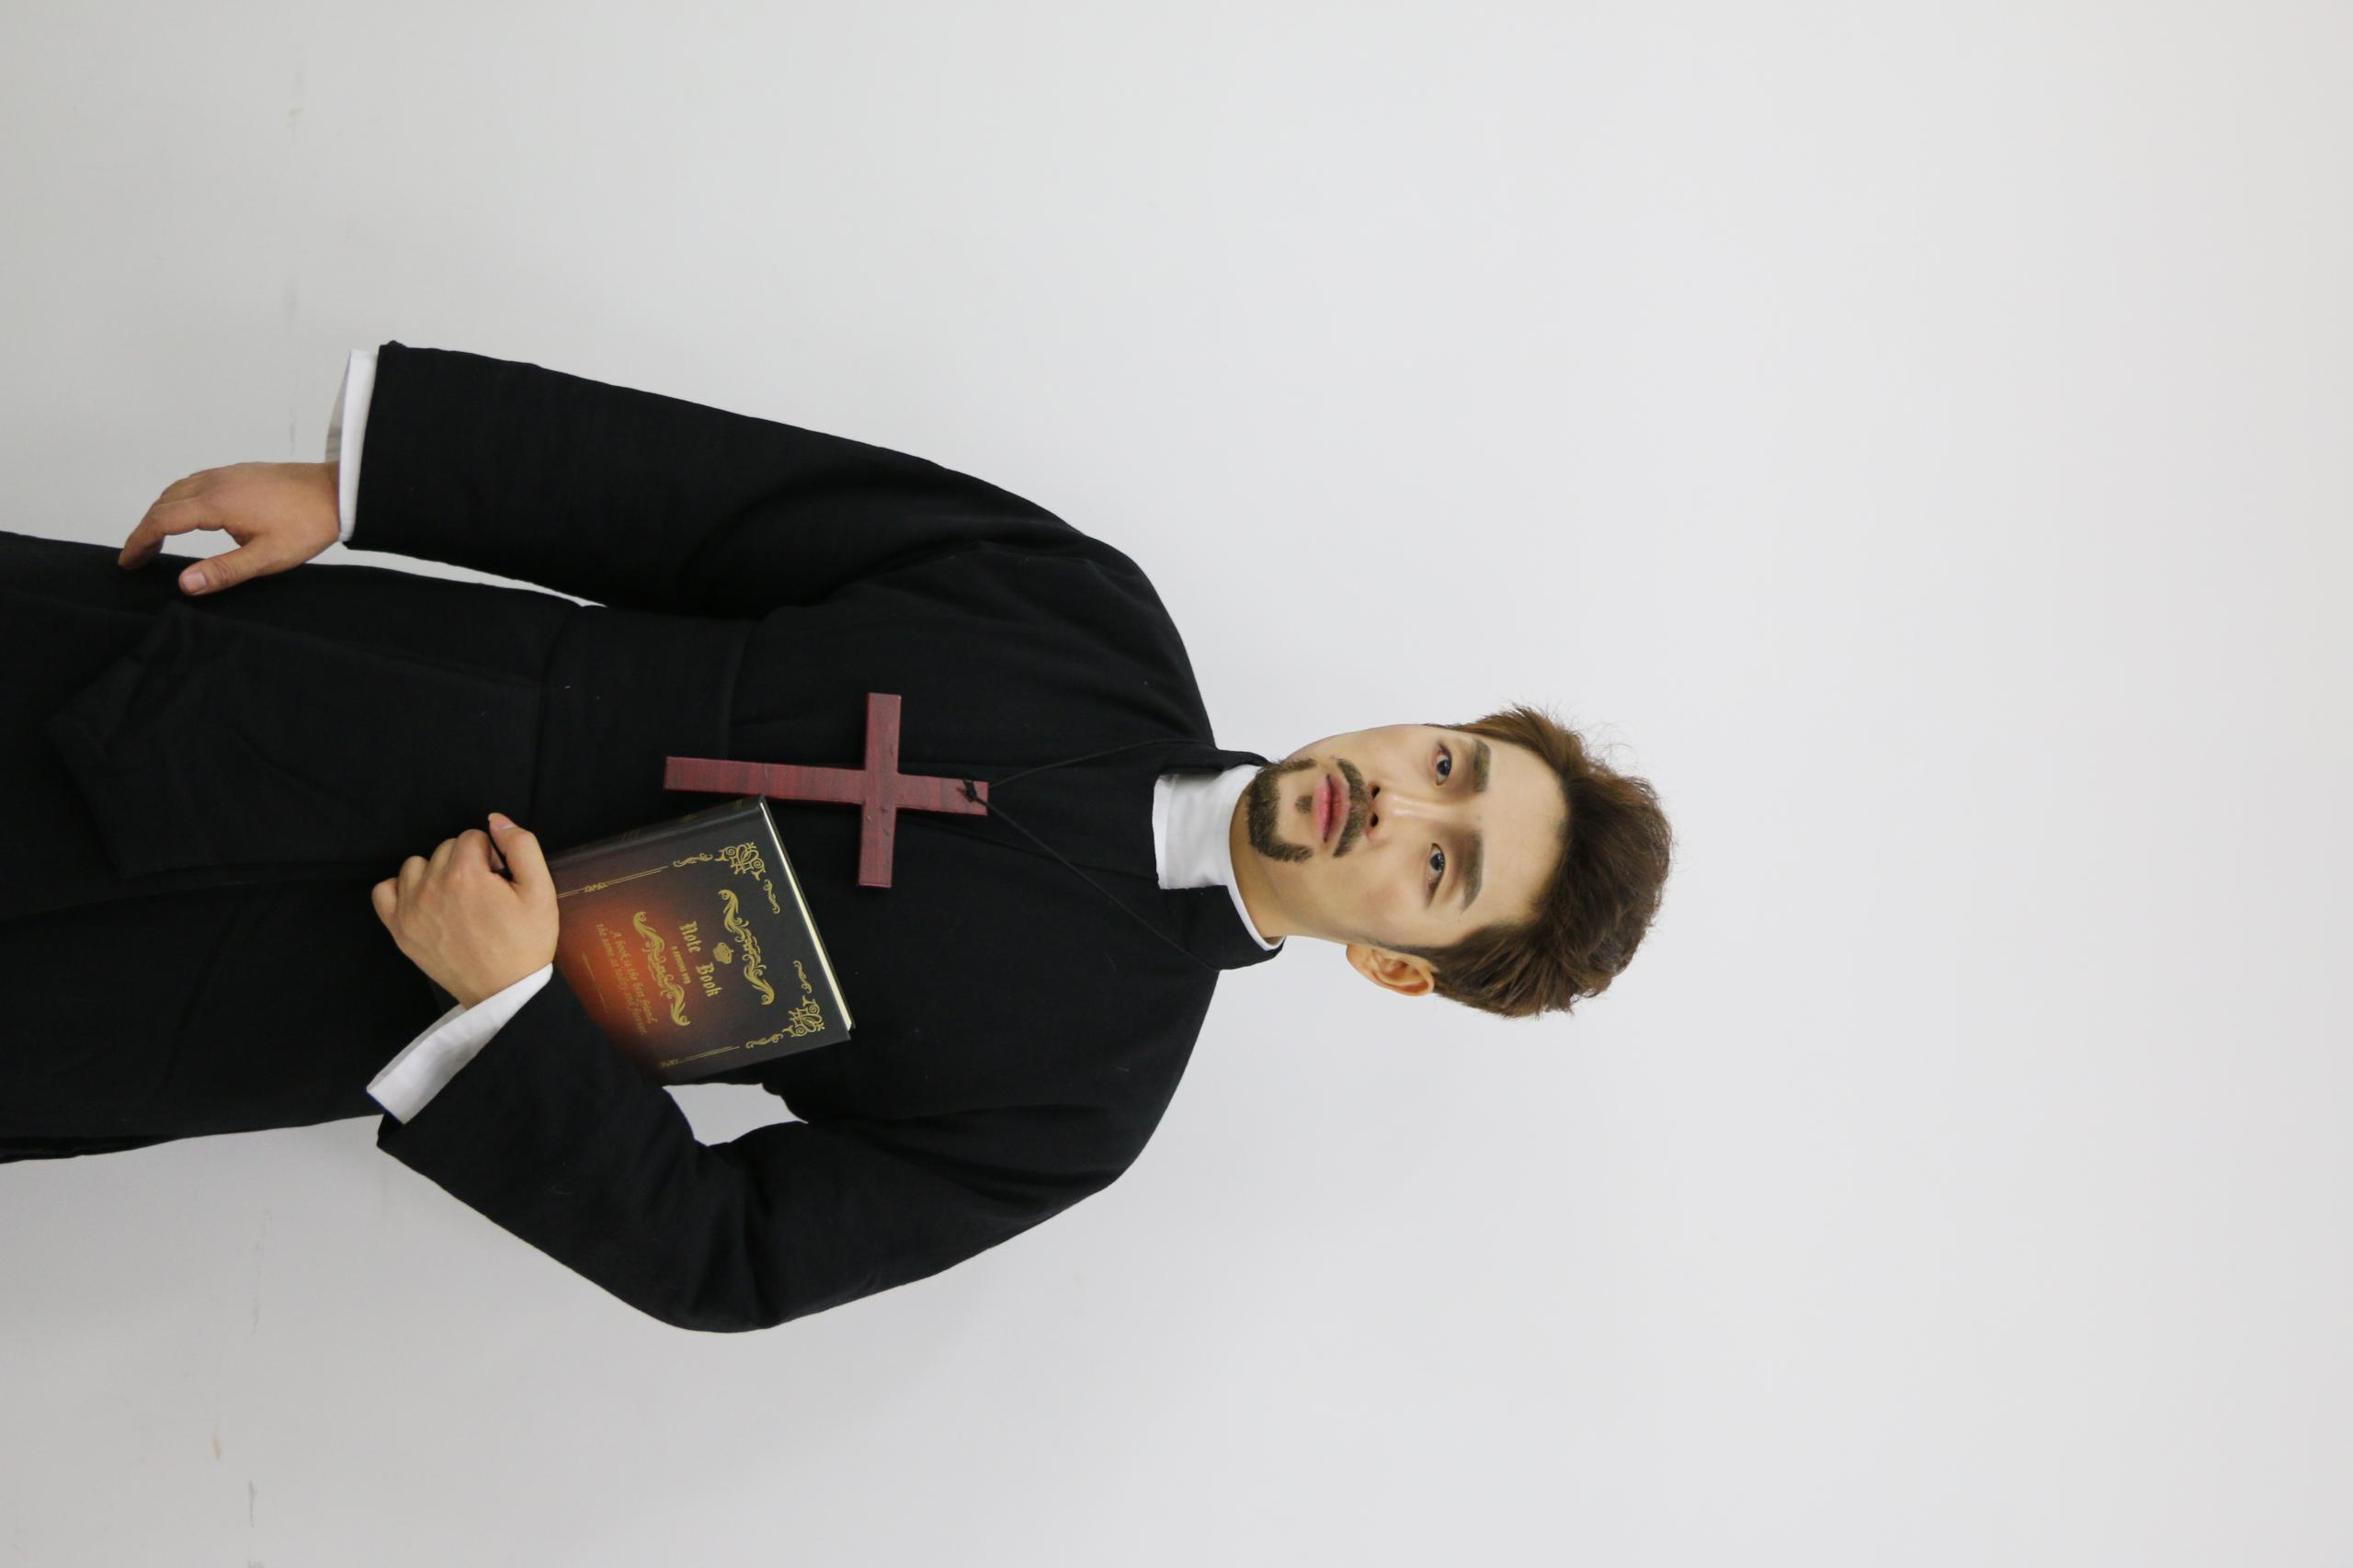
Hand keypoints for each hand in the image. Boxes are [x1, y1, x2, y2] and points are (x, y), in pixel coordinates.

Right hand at [119, 460, 340, 595]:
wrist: (339, 491)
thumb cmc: (307, 524)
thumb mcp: (268, 557)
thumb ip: (225, 570)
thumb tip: (184, 583)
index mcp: (217, 502)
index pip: (162, 520)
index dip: (139, 541)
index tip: (128, 562)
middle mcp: (215, 482)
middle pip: (164, 502)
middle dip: (145, 528)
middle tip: (137, 556)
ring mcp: (227, 474)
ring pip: (178, 489)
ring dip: (161, 512)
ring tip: (156, 539)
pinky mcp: (239, 472)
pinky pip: (196, 483)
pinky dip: (179, 500)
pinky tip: (189, 516)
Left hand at [371, 814, 560, 1009]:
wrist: (504, 991)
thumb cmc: (525, 942)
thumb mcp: (540, 891)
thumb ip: (522, 845)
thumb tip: (496, 819)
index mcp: (466, 875)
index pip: (473, 837)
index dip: (492, 854)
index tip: (501, 879)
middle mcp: (431, 887)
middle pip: (445, 848)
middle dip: (466, 862)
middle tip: (484, 893)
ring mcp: (410, 909)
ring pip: (416, 865)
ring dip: (435, 872)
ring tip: (456, 897)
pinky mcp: (399, 929)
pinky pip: (384, 890)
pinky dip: (401, 890)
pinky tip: (425, 901)